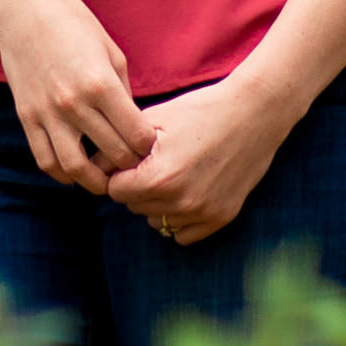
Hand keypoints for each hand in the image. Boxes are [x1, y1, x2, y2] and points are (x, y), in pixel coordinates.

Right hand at [0, 0, 154, 194]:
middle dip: (129, 165)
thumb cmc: (74, 24)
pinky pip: (45, 160)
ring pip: (76, 170)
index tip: (149, 145)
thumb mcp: (112, 53)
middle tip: (134, 164)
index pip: (136, 137)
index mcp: (101, 85)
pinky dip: (63, 174)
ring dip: (96, 181)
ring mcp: (47, 113)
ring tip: (105, 177)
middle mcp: (74, 104)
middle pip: (112, 155)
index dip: (148, 146)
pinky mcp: (26, 117)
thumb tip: (133, 128)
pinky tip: (75, 170)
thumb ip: (124, 94)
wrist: (25, 8)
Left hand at [106, 73, 294, 246]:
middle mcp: (180, 202)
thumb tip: (92, 167)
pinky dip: (178, 217)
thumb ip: (117, 148)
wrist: (253, 114)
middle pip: (134, 207)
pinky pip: (182, 235)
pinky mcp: (221, 218)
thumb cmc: (199, 110)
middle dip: (137, 187)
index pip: (115, 191)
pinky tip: (187, 191)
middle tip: (154, 162)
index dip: (119, 173)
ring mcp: (203, 213)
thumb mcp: (152, 122)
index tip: (131, 159)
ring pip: (156, 221)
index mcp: (158, 178)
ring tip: (173, 174)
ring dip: (156, 204)